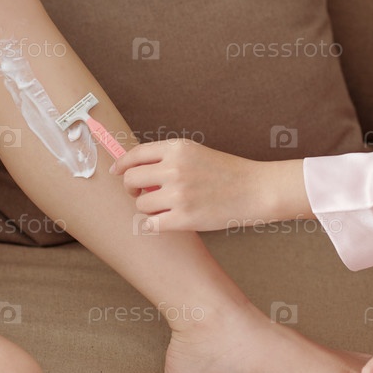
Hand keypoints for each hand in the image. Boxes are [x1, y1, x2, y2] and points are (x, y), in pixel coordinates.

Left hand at [111, 139, 278, 231]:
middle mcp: (175, 168)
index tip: (116, 172)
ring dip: (148, 207)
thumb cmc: (226, 172)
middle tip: (142, 194)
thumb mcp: (195, 153)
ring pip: (140, 204)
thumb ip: (166, 158)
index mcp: (177, 148)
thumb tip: (132, 168)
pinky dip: (154, 224)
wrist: (256, 190)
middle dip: (132, 189)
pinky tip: (166, 221)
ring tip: (166, 206)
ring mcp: (179, 194)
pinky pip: (150, 224)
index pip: (135, 155)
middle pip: (131, 180)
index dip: (121, 165)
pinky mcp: (184, 218)